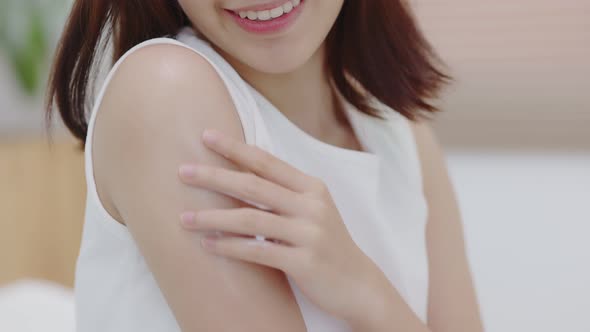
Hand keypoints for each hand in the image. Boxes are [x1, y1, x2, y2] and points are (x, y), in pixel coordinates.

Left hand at [177, 129, 391, 324]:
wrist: (356, 283)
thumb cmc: (327, 243)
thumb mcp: (312, 209)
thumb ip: (284, 192)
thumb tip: (240, 174)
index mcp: (311, 187)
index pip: (266, 161)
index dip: (235, 148)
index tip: (206, 136)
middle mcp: (311, 205)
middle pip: (252, 185)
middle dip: (214, 177)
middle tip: (182, 172)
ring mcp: (309, 233)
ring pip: (250, 219)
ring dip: (213, 218)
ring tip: (184, 218)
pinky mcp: (304, 262)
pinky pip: (258, 251)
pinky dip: (229, 247)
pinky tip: (208, 244)